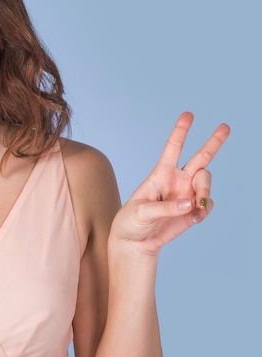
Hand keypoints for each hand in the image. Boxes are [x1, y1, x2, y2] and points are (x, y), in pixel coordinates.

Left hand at [110, 112, 230, 257]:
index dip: (180, 131)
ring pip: (206, 182)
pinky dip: (205, 210)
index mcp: (160, 174)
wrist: (136, 242)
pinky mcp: (193, 210)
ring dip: (205, 193)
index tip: (188, 114)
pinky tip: (195, 219)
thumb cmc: (131, 222)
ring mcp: (187, 194)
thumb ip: (165, 207)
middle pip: (200, 157)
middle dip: (213, 142)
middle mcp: (177, 180)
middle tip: (225, 126)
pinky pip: (208, 205)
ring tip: (197, 210)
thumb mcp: (141, 212)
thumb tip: (190, 203)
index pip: (173, 148)